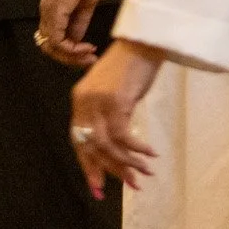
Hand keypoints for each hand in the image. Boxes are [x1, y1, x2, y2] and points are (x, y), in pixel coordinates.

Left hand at [37, 0, 112, 66]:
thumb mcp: (88, 4)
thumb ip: (80, 22)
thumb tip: (78, 40)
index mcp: (54, 11)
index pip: (56, 42)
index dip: (73, 53)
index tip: (92, 52)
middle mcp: (47, 13)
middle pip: (50, 49)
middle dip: (71, 59)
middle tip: (89, 60)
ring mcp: (49, 11)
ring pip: (51, 47)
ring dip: (71, 57)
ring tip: (89, 55)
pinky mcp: (55, 10)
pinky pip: (57, 40)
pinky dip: (72, 49)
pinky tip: (87, 47)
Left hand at [69, 39, 161, 196]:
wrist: (143, 41)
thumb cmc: (131, 66)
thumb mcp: (112, 93)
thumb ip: (108, 117)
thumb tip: (117, 149)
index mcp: (79, 100)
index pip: (78, 140)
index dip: (88, 166)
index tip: (99, 188)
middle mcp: (84, 102)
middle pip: (91, 147)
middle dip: (110, 171)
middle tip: (130, 186)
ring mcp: (98, 102)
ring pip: (108, 145)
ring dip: (128, 164)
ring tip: (145, 173)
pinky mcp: (116, 101)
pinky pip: (124, 136)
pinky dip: (137, 150)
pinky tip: (150, 154)